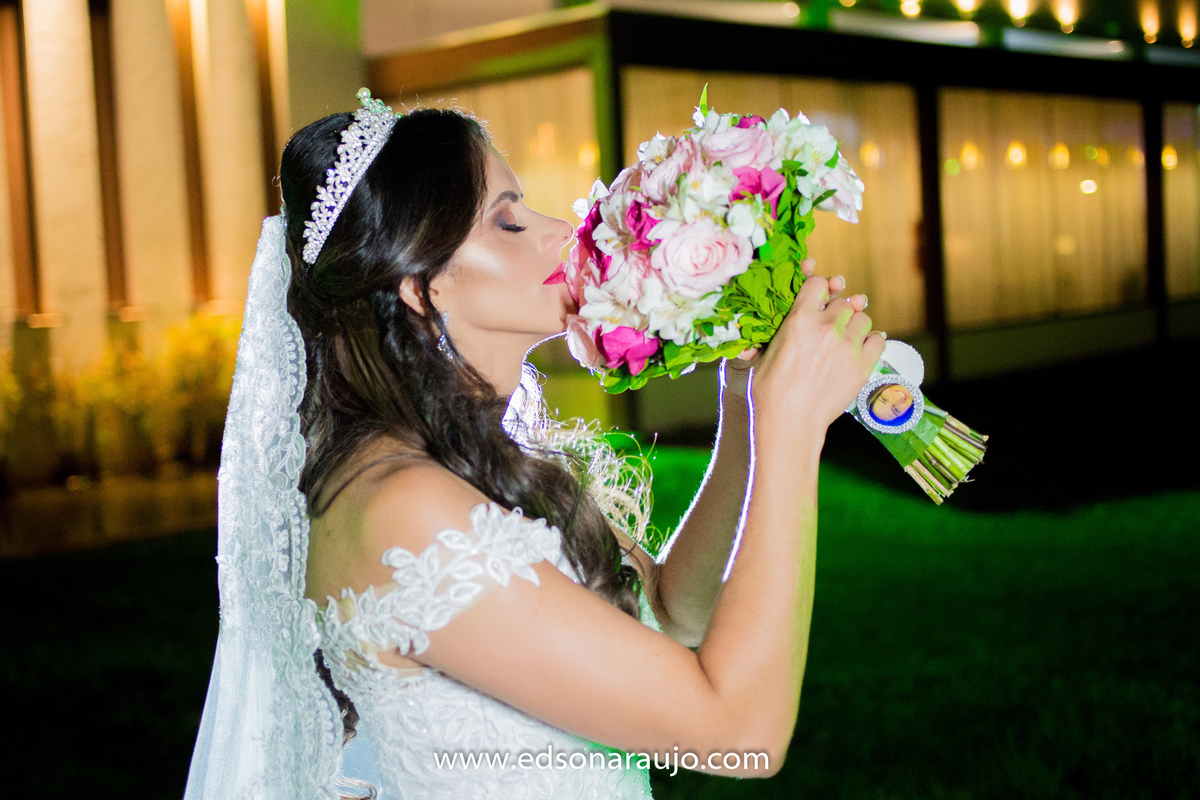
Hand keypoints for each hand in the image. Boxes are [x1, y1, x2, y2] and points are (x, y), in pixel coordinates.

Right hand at [750, 273, 884, 437]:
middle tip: (829, 325)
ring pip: (862, 317)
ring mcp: (849, 346)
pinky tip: (860, 347)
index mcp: (800, 319)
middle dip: (836, 311)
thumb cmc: (771, 390)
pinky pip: (878, 339)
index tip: (818, 300)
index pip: (818, 284)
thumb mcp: (767, 351)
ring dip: (854, 325)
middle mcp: (828, 327)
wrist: (790, 421)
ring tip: (845, 338)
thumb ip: (782, 329)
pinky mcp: (864, 365)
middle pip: (843, 302)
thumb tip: (787, 321)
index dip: (818, 290)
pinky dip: (871, 341)